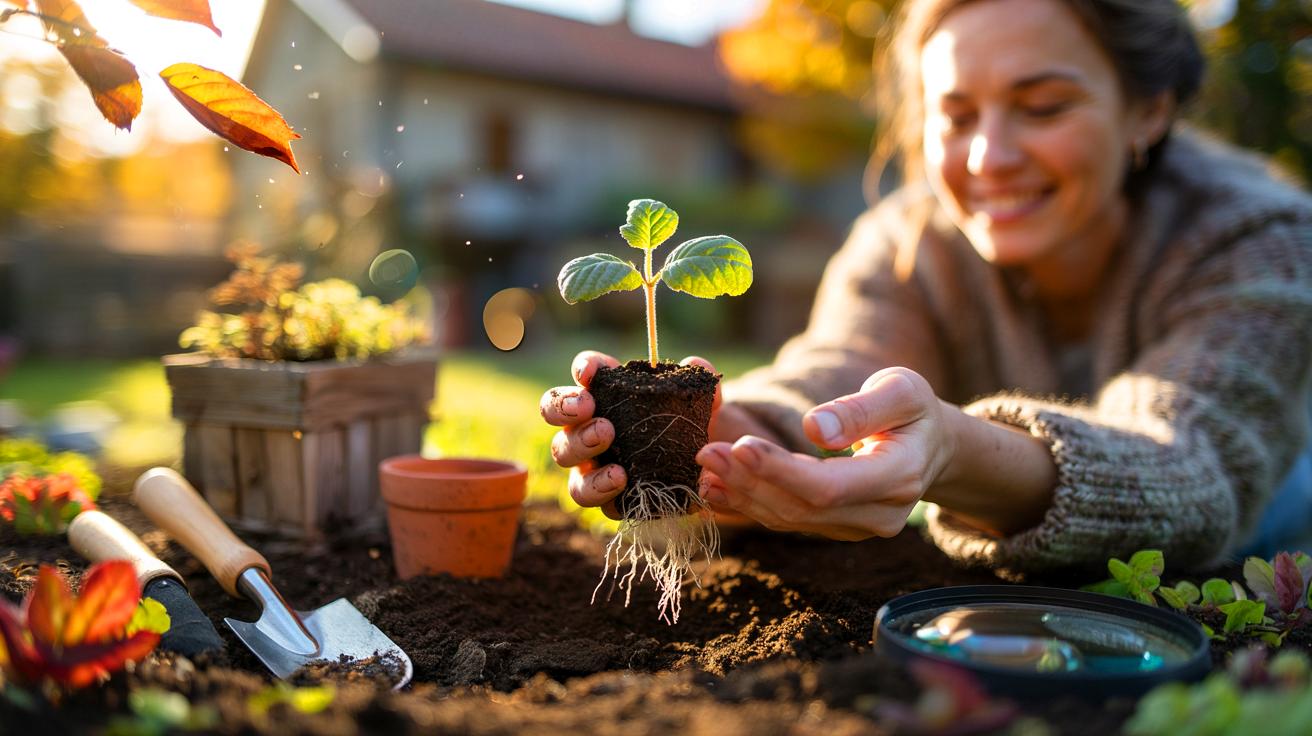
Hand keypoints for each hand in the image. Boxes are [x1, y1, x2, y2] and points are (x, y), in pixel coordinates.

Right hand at [540, 350, 724, 518]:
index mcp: (610, 391)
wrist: (702, 473)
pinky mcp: (599, 493)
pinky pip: (585, 492)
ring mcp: (589, 459)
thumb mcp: (700, 404)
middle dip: (565, 407)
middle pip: (554, 409)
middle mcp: (588, 422)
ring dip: (579, 444)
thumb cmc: (689, 428)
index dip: (584, 367)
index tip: (590, 372)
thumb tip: (695, 365)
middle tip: (590, 408)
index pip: (587, 371)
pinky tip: (620, 479)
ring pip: (562, 451)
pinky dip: (598, 486)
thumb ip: (698, 382)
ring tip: (606, 439)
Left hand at [694, 367, 958, 539]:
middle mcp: (878, 515)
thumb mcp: (902, 391)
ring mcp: (855, 528)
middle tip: (708, 452)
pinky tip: (715, 488)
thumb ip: (861, 409)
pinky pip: (786, 520)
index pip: (830, 485)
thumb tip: (813, 429)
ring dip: (743, 493)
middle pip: (803, 507)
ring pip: (790, 518)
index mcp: (900, 477)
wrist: (930, 447)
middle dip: (751, 480)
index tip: (740, 446)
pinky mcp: (834, 528)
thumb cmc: (913, 411)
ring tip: (706, 465)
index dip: (781, 471)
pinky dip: (748, 504)